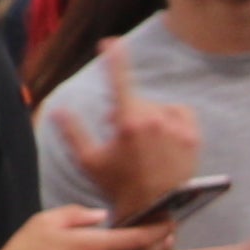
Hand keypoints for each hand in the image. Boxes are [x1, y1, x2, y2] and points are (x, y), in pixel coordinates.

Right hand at [50, 47, 203, 224]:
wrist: (154, 207)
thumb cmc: (117, 185)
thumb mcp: (88, 160)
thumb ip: (72, 131)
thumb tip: (56, 110)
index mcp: (129, 122)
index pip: (120, 80)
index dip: (114, 58)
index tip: (109, 42)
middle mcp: (156, 120)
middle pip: (137, 100)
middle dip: (124, 110)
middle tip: (114, 130)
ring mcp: (178, 127)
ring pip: (157, 107)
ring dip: (146, 115)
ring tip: (138, 136)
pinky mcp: (193, 136)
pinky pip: (179, 112)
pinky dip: (169, 117)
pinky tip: (160, 133)